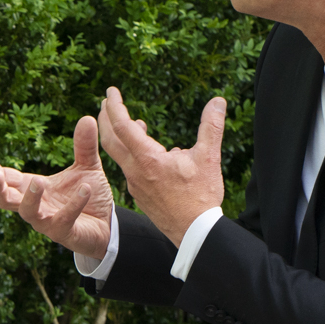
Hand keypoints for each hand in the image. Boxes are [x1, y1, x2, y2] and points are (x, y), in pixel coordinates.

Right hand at [0, 114, 117, 260]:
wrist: (108, 225)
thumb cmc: (90, 197)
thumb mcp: (87, 167)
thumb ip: (83, 146)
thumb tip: (87, 118)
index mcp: (32, 188)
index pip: (6, 178)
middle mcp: (35, 206)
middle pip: (5, 199)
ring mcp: (47, 222)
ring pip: (28, 213)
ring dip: (30, 198)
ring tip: (38, 181)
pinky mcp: (65, 233)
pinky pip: (64, 220)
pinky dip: (74, 204)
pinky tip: (85, 189)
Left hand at [97, 87, 226, 245]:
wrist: (194, 232)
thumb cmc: (201, 196)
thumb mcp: (209, 157)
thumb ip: (211, 126)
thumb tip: (218, 101)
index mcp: (147, 159)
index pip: (122, 125)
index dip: (114, 105)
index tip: (110, 91)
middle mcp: (135, 171)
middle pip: (110, 139)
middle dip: (106, 118)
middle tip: (106, 102)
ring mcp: (135, 184)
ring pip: (121, 155)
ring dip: (121, 137)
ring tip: (134, 125)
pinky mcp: (140, 195)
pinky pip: (131, 169)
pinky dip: (133, 154)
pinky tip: (153, 154)